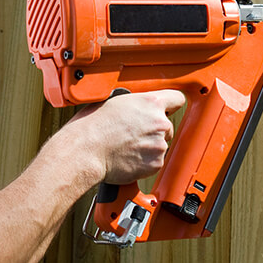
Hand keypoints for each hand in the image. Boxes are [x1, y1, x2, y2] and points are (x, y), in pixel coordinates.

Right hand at [68, 90, 185, 184]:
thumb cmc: (93, 125)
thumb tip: (136, 106)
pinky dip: (144, 161)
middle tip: (133, 132)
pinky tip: (127, 156)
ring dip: (148, 146)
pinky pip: (154, 161)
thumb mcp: (114, 101)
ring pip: (160, 144)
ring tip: (126, 145)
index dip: (170, 104)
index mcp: (150, 102)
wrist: (86, 149)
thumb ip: (134, 103)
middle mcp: (159, 122)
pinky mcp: (155, 163)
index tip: (167, 108)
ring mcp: (159, 144)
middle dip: (154, 129)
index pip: (176, 98)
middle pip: (167, 125)